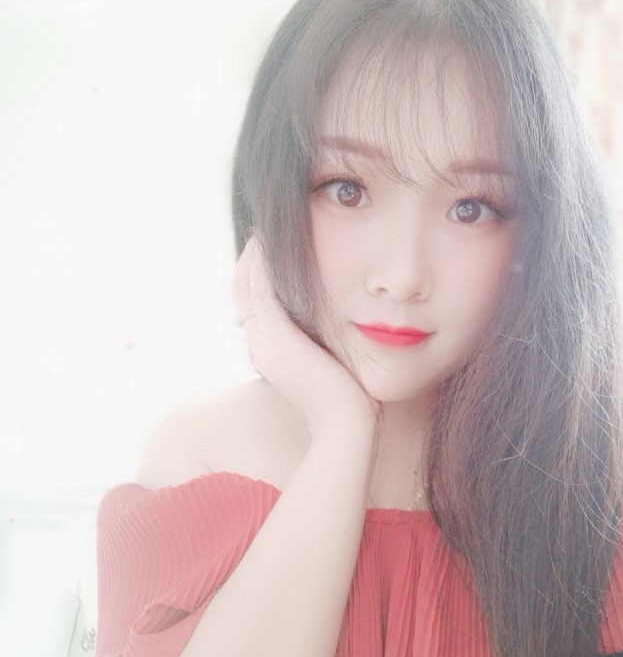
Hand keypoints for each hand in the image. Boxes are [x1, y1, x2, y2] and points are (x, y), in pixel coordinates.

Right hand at [233, 235, 379, 438]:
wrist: (347, 424)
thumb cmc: (347, 397)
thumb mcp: (328, 363)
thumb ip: (320, 343)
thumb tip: (332, 327)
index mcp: (270, 352)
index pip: (250, 305)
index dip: (253, 276)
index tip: (266, 251)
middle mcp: (261, 345)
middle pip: (240, 292)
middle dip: (249, 262)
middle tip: (261, 234)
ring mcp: (265, 342)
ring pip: (246, 288)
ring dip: (253, 258)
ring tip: (263, 232)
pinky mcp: (278, 338)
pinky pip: (260, 291)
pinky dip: (261, 266)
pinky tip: (270, 243)